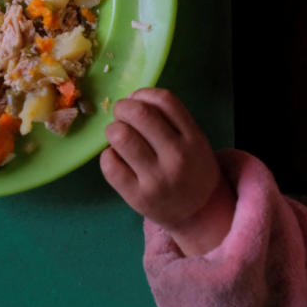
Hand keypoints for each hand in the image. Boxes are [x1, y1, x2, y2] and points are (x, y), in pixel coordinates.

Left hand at [100, 88, 234, 255]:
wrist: (199, 213)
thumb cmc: (191, 169)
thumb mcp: (194, 140)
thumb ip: (170, 119)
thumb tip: (131, 99)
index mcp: (193, 138)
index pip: (165, 101)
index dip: (144, 93)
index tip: (136, 99)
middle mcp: (177, 157)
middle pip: (140, 114)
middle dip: (123, 107)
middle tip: (121, 115)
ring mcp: (156, 178)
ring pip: (121, 136)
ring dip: (113, 129)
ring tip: (117, 136)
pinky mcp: (137, 196)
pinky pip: (110, 164)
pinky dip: (108, 155)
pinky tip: (116, 157)